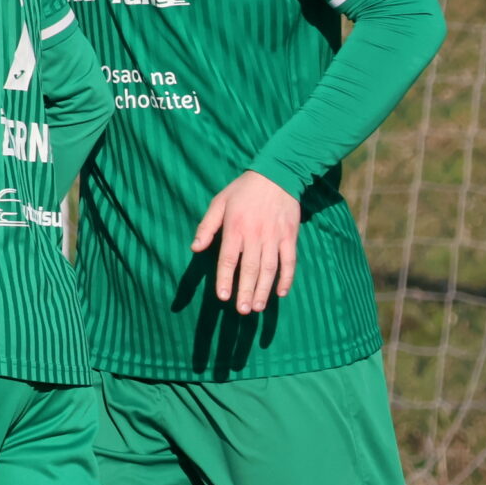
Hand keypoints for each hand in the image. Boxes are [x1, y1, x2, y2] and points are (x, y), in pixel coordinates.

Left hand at [191, 171, 299, 313]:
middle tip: (243, 310)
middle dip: (246, 291)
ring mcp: (275, 237)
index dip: (225, 279)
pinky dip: (286, 278)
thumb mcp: (219, 203)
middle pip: (250, 268)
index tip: (223, 296)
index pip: (228, 259)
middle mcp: (255, 235)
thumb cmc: (243, 190)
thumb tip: (195, 248)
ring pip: (270, 268)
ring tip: (258, 307)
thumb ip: (206, 226)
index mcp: (235, 228)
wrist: (277, 174)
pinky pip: (290, 261)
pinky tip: (281, 292)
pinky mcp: (290, 236)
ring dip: (264, 289)